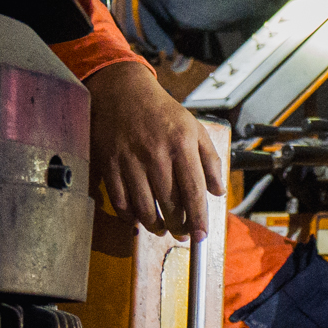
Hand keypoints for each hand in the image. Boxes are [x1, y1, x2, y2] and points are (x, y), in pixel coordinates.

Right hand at [87, 63, 224, 237]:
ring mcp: (129, 160)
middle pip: (169, 204)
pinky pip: (120, 201)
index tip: (202, 236)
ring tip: (162, 229)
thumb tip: (218, 191)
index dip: (199, 218)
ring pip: (144, 207)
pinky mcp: (109, 164)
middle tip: (183, 234)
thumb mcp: (195, 128)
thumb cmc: (162, 111)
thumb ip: (210, 160)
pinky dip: (130, 217)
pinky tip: (139, 220)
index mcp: (181, 144)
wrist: (123, 91)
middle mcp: (155, 153)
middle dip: (178, 226)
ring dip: (155, 226)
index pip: (193, 190)